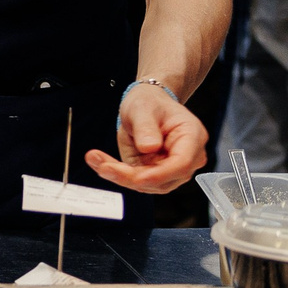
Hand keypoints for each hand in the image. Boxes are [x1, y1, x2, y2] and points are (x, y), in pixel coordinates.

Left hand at [86, 81, 207, 193]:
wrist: (146, 106)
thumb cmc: (150, 103)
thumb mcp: (143, 108)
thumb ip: (146, 127)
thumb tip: (149, 147)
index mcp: (192, 137)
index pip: (181, 164)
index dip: (159, 174)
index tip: (135, 176)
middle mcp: (187, 158)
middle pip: (163, 179)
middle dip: (131, 176)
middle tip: (103, 166)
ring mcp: (171, 169)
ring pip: (147, 184)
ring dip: (120, 176)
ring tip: (95, 159)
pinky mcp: (155, 174)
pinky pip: (136, 181)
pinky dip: (116, 174)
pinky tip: (99, 162)